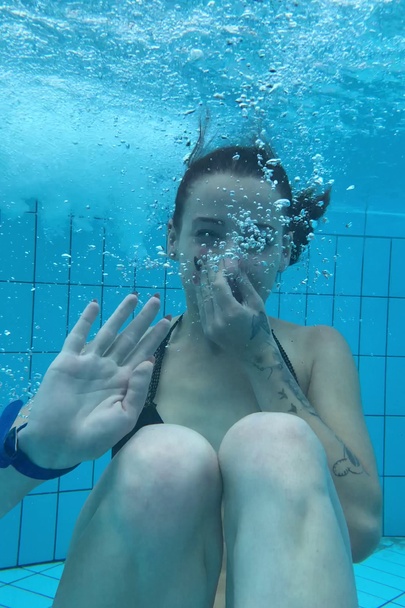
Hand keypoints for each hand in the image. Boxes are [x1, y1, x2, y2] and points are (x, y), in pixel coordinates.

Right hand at [18, 294, 170, 469]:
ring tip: (133, 296)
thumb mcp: (125, 417)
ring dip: (120, 314)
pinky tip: (95, 305)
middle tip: (157, 300)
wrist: (58, 444)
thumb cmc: (94, 437)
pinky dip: (85, 320)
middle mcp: (109, 368)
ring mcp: (88, 363)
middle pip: (130, 338)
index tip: (169, 320)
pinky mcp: (67, 361)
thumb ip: (138, 389)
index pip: (144, 353)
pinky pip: (77, 336)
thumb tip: (150, 361)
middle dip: (143, 319)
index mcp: (124, 382)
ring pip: (108, 332)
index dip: (156, 337)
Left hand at [194, 255, 272, 359]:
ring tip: (202, 269)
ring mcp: (210, 326)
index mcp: (231, 312)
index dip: (218, 271)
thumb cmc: (260, 327)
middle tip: (207, 260)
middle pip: (208, 290)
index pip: (219, 285)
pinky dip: (201, 296)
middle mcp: (217, 319)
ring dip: (202, 283)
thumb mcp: (256, 303)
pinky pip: (202, 309)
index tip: (220, 260)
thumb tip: (234, 265)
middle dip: (208, 274)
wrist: (255, 354)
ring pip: (202, 299)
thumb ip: (243, 284)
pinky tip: (201, 286)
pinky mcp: (207, 331)